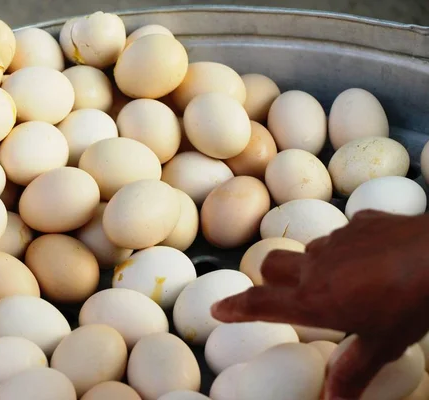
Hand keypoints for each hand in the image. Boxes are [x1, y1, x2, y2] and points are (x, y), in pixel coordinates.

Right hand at [211, 210, 428, 399]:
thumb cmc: (411, 303)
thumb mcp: (383, 344)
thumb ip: (353, 371)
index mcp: (313, 300)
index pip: (260, 303)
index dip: (235, 307)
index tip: (218, 309)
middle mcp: (315, 266)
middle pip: (270, 265)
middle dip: (271, 279)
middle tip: (289, 293)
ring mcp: (336, 239)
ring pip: (309, 249)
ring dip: (314, 264)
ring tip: (345, 279)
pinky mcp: (360, 221)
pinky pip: (345, 233)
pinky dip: (350, 247)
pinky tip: (373, 257)